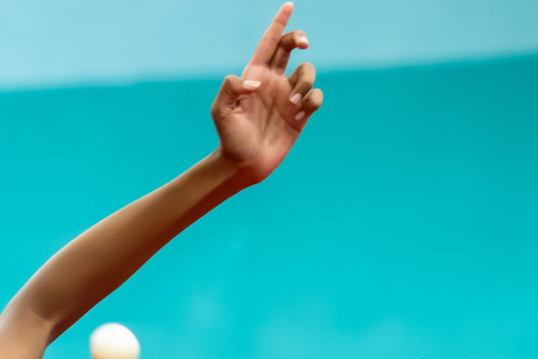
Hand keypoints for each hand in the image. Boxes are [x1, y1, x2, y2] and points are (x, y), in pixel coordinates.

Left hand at [212, 2, 322, 184]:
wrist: (243, 164)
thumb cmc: (229, 137)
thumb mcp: (220, 110)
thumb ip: (231, 87)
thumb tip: (258, 81)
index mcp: (254, 75)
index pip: (269, 43)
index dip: (279, 24)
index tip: (288, 5)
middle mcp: (273, 81)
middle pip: (291, 47)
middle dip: (298, 37)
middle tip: (303, 43)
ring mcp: (289, 96)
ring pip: (308, 71)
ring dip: (305, 81)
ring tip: (293, 101)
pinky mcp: (301, 113)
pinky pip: (317, 96)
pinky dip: (312, 100)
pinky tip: (300, 113)